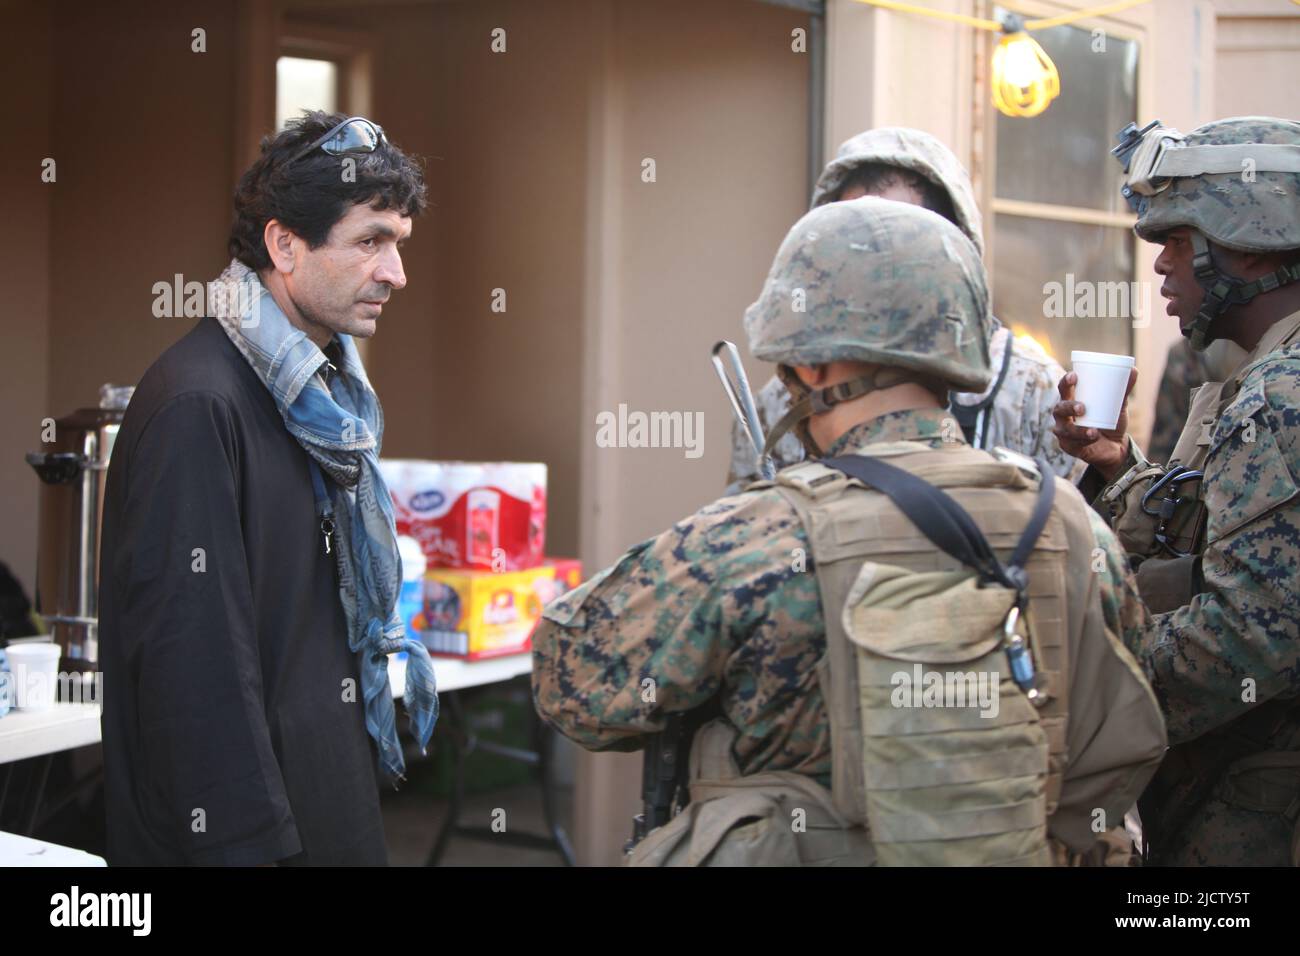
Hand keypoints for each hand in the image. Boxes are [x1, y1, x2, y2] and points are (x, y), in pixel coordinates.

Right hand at [1051, 368, 1136, 482]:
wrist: (1115, 448)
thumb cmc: (1110, 421)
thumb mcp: (1118, 406)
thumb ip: (1123, 390)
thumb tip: (1134, 369)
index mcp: (1072, 401)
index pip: (1063, 389)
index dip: (1065, 382)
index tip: (1074, 376)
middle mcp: (1064, 416)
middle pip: (1059, 408)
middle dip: (1069, 407)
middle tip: (1082, 407)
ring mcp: (1064, 432)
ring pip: (1064, 429)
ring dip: (1077, 430)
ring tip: (1093, 430)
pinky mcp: (1069, 447)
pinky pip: (1072, 444)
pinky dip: (1083, 441)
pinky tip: (1093, 438)